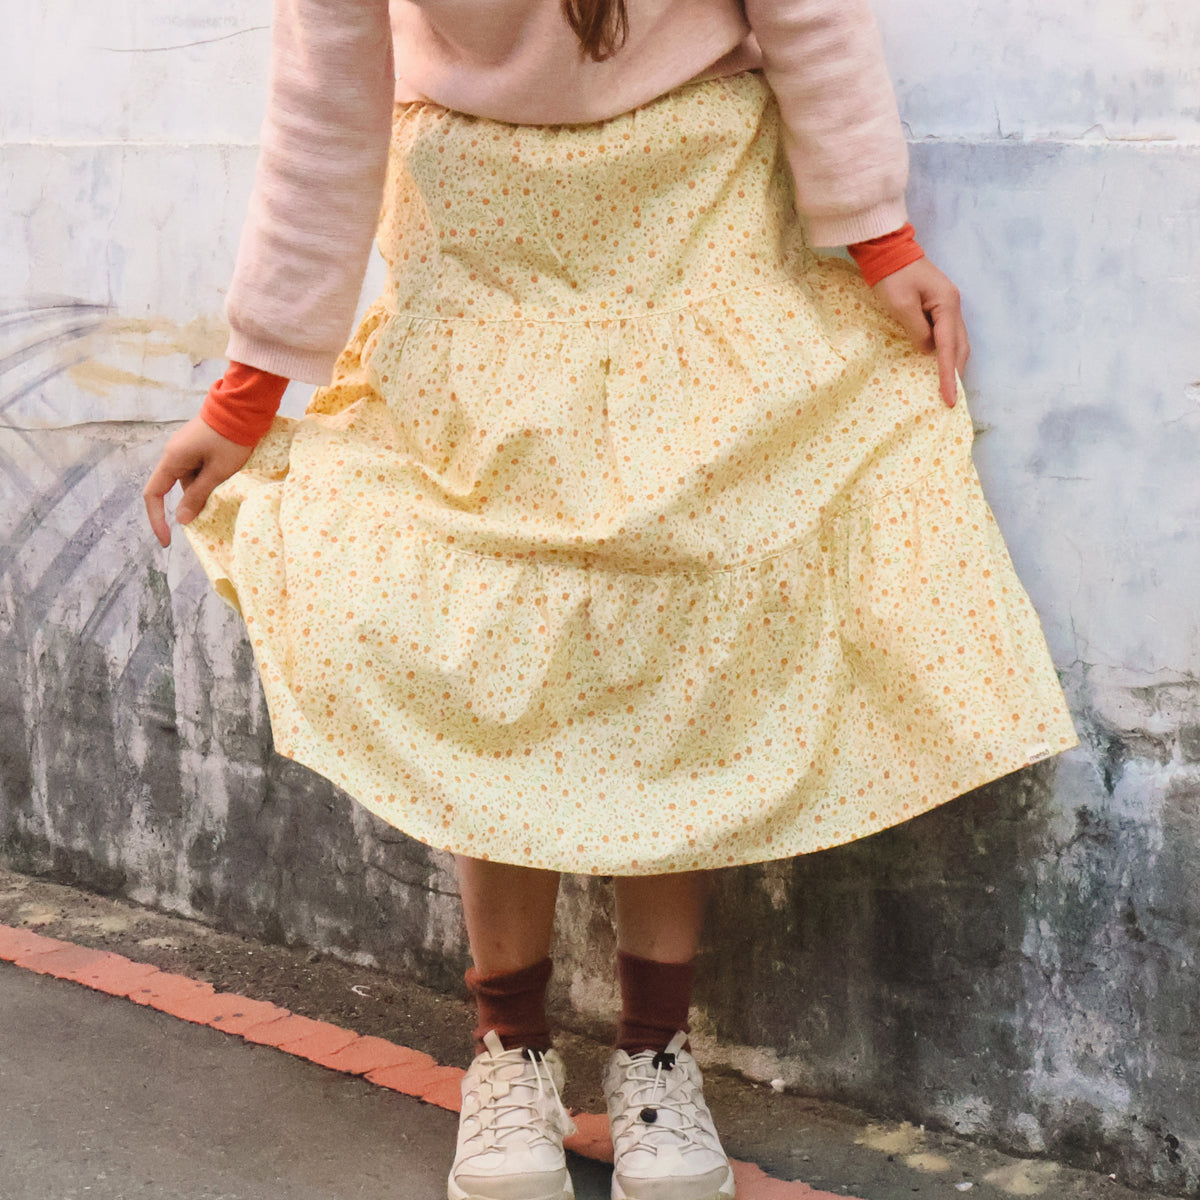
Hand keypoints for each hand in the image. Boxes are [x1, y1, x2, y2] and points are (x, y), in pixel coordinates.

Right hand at [143, 417, 254, 546]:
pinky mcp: (198, 444)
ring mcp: (186, 447)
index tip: (167, 540)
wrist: (243, 405)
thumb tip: (181, 520)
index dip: (157, 519)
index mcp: (172, 459)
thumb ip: (198, 496)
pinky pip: (199, 468)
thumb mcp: (217, 472)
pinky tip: (229, 474)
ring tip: (231, 483)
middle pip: (176, 487)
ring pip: (191, 479)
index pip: (154, 494)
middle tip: (219, 508)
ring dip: (207, 488)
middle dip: (194, 502)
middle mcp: (174, 453)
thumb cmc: (230, 438)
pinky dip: (211, 477)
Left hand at [871, 257, 969, 406]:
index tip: (949, 398)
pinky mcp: (938, 304)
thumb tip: (927, 350)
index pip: (949, 348)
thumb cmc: (893, 276)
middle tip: (951, 398)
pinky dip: (946, 351)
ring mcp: (948, 304)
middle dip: (956, 372)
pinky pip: (947, 333)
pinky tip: (939, 362)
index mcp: (947, 305)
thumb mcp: (901, 306)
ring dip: (953, 363)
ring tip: (948, 386)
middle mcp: (953, 306)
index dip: (948, 375)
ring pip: (956, 340)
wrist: (889, 250)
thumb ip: (917, 331)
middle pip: (960, 346)